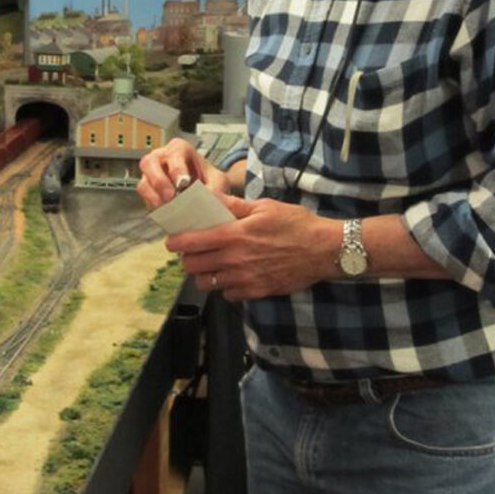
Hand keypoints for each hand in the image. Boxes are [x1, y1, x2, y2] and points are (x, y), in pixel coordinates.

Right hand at [137, 136, 230, 207]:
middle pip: (149, 162)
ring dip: (153, 196)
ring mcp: (151, 173)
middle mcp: (161, 157)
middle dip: (159, 181)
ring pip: (143, 182)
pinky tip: (165, 212)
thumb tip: (210, 198)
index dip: (177, 169)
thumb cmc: (208, 180)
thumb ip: (217, 188)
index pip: (174, 154)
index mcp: (180, 149)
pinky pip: (144, 198)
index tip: (183, 184)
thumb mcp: (218, 180)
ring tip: (167, 208)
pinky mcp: (148, 190)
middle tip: (170, 197)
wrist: (204, 191)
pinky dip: (153, 205)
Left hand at [167, 195, 341, 300]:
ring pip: (207, 284)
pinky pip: (228, 294)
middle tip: (193, 251)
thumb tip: (211, 199)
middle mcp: (234, 260)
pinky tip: (233, 275)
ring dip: (204, 274)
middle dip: (188, 259)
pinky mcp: (256, 292)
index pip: (191, 242)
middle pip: (193, 267)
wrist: (323, 250)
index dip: (176, 242)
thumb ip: (234, 205)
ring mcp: (244, 279)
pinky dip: (225, 286)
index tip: (172, 241)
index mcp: (233, 235)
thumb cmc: (296, 224)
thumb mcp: (264, 206)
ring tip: (211, 264)